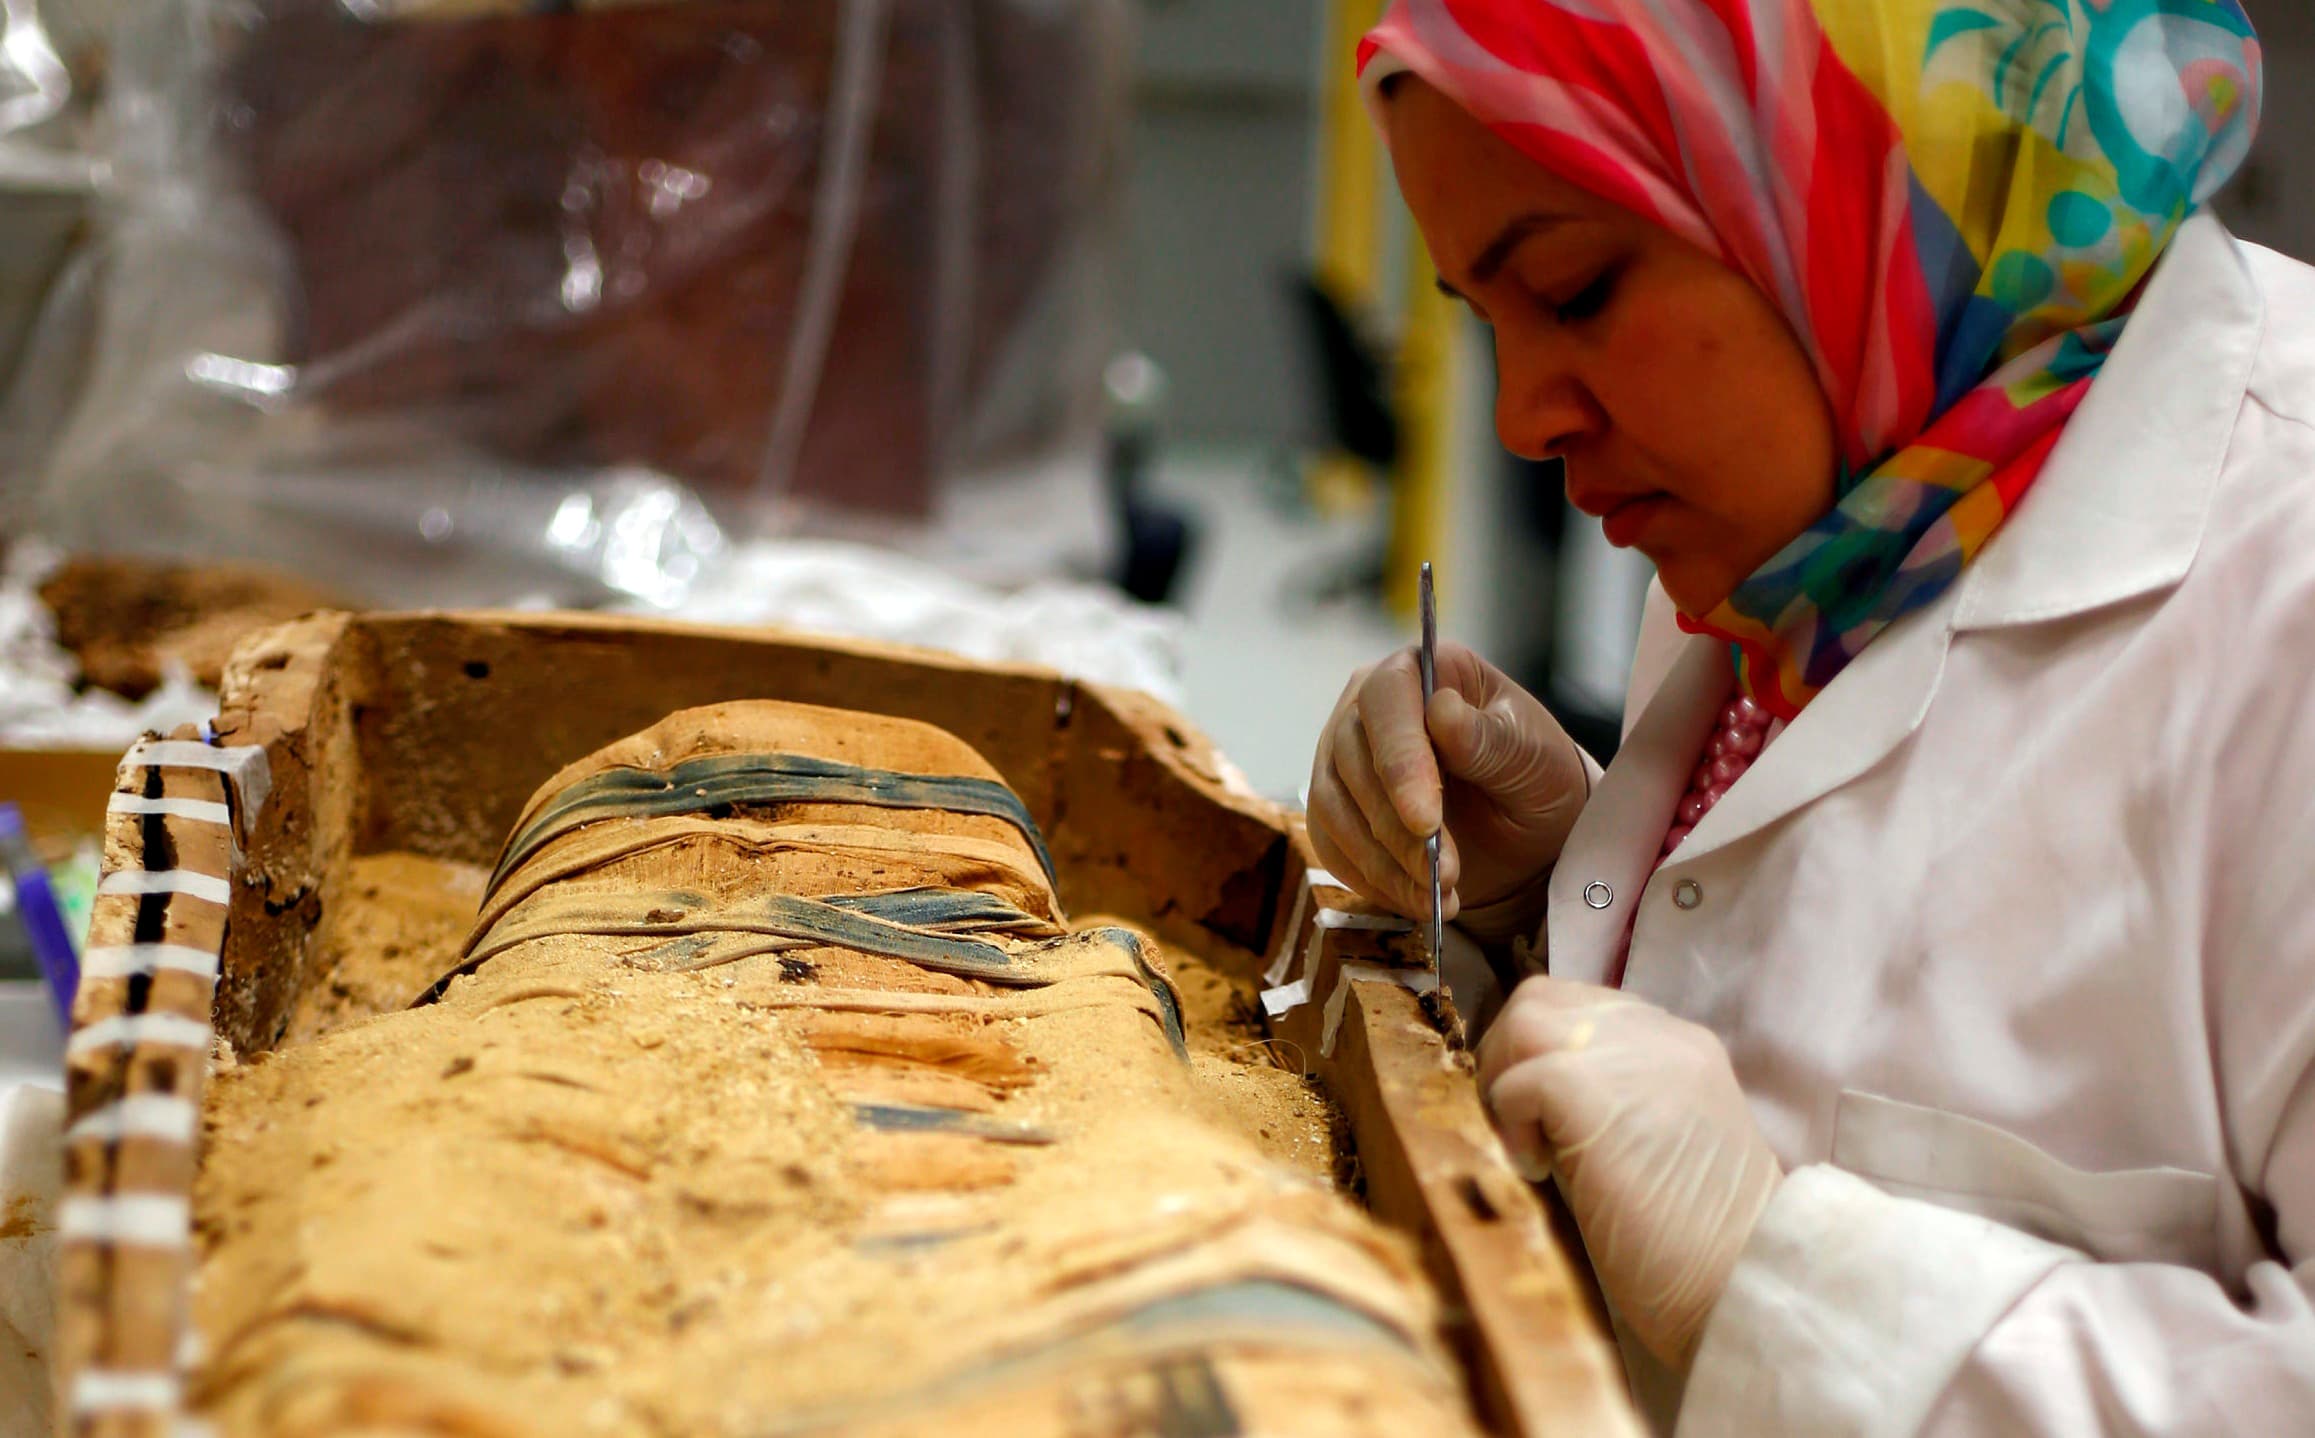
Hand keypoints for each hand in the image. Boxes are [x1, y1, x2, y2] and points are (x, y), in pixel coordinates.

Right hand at [1308, 642, 1587, 933]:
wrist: (1527, 831)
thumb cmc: (1534, 776)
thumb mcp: (1532, 756)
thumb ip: (1488, 737)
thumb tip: (1441, 711)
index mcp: (1421, 673)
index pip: (1387, 701)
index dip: (1400, 760)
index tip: (1424, 818)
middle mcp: (1369, 709)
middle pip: (1352, 759)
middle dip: (1396, 828)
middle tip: (1446, 873)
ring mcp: (1343, 760)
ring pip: (1334, 807)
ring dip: (1385, 862)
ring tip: (1439, 896)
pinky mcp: (1337, 811)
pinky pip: (1332, 846)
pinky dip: (1373, 881)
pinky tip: (1417, 900)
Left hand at [1478, 976, 1780, 1371]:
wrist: (1744, 1278)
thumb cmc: (1705, 1241)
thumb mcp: (1659, 1142)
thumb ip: (1613, 1102)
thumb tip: (1533, 1100)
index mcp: (1682, 1046)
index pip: (1588, 1007)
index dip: (1548, 1050)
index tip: (1543, 1111)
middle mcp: (1660, 1034)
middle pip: (1545, 998)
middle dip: (1511, 1055)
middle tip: (1518, 1124)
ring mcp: (1629, 1053)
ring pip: (1526, 1022)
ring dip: (1506, 1081)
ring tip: (1529, 1146)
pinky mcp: (1590, 1088)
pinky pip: (1519, 1081)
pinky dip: (1513, 1125)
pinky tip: (1541, 1173)